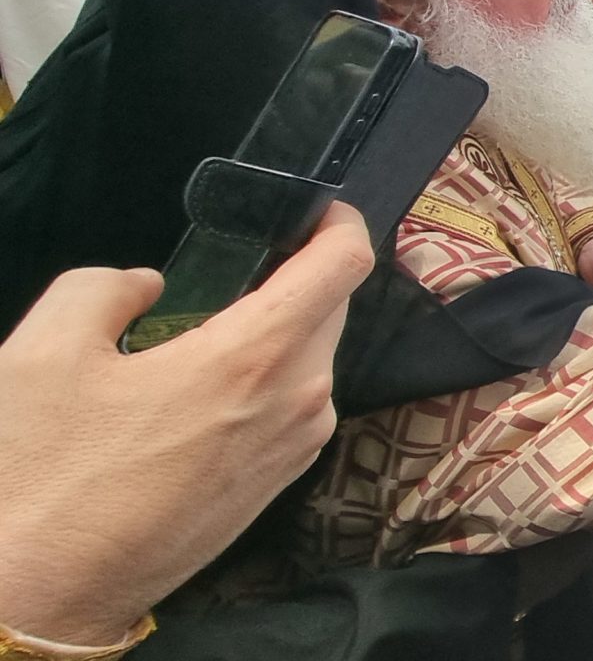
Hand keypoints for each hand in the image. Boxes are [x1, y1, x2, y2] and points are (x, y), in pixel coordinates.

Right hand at [0, 204, 373, 646]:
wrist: (38, 594)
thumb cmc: (39, 475)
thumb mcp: (45, 352)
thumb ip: (103, 288)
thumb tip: (146, 286)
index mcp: (254, 359)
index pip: (343, 267)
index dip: (339, 225)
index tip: (316, 211)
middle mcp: (296, 404)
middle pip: (332, 312)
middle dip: (302, 277)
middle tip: (247, 261)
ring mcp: (291, 453)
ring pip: (315, 363)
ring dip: (283, 334)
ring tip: (214, 324)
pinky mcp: (272, 490)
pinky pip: (293, 411)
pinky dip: (269, 383)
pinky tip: (205, 388)